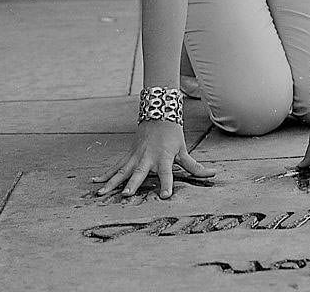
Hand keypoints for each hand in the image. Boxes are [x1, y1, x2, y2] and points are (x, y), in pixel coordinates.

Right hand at [92, 119, 215, 198]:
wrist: (158, 113)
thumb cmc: (173, 135)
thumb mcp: (184, 150)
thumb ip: (196, 167)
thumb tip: (215, 174)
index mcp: (164, 158)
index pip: (167, 173)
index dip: (167, 184)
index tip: (165, 196)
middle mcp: (148, 158)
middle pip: (140, 173)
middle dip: (133, 184)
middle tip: (126, 195)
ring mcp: (135, 156)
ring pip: (122, 171)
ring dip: (112, 182)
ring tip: (101, 193)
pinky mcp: (128, 155)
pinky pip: (116, 166)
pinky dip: (105, 174)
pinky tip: (94, 181)